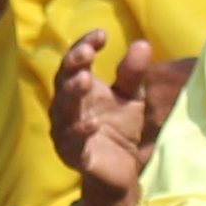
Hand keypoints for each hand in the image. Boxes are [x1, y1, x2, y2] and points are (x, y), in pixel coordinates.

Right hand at [49, 33, 181, 205]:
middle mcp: (65, 108)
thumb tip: (142, 44)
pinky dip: (81, 132)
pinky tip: (93, 123)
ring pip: (63, 109)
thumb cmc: (120, 128)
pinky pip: (73, 142)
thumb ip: (133, 73)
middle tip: (87, 53)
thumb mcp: (132, 96)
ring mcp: (66, 131)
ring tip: (85, 80)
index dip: (83, 45)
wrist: (122, 170)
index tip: (102, 34)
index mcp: (77, 89)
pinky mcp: (74, 155)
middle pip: (63, 82)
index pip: (73, 62)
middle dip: (73, 65)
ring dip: (72, 94)